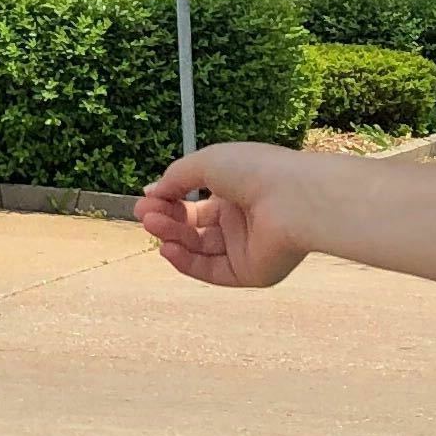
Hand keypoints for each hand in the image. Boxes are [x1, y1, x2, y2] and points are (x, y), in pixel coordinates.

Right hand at [139, 141, 313, 288]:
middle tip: (144, 216)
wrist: (292, 198)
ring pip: (200, 250)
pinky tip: (168, 249)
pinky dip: (187, 263)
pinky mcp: (250, 272)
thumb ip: (175, 179)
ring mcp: (245, 247)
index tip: (146, 200)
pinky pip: (212, 271)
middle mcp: (240, 220)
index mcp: (234, 192)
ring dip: (173, 238)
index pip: (195, 203)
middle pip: (194, 227)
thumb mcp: (205, 163)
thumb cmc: (253, 171)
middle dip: (167, 220)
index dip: (169, 201)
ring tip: (153, 227)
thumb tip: (151, 193)